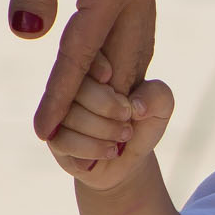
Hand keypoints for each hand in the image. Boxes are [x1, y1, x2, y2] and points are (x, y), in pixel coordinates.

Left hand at [13, 0, 160, 140]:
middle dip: (96, 109)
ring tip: (88, 123)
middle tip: (66, 147)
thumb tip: (27, 34)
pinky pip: (136, 31)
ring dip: (115, 89)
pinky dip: (121, 60)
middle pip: (122, 67)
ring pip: (136, 52)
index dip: (60, 96)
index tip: (41, 133)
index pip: (83, 53)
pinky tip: (104, 73)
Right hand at [46, 55, 174, 191]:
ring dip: (102, 130)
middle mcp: (72, 87)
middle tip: (127, 117)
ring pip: (69, 115)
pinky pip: (62, 140)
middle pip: (76, 87)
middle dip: (106, 105)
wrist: (128, 158)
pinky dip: (91, 148)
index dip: (94, 65)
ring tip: (123, 136)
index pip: (84, 56)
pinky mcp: (53, 138)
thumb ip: (158, 97)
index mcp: (95, 69)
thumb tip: (135, 105)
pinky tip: (109, 150)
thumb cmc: (141, 124)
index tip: (109, 77)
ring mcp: (58, 112)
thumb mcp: (161, 108)